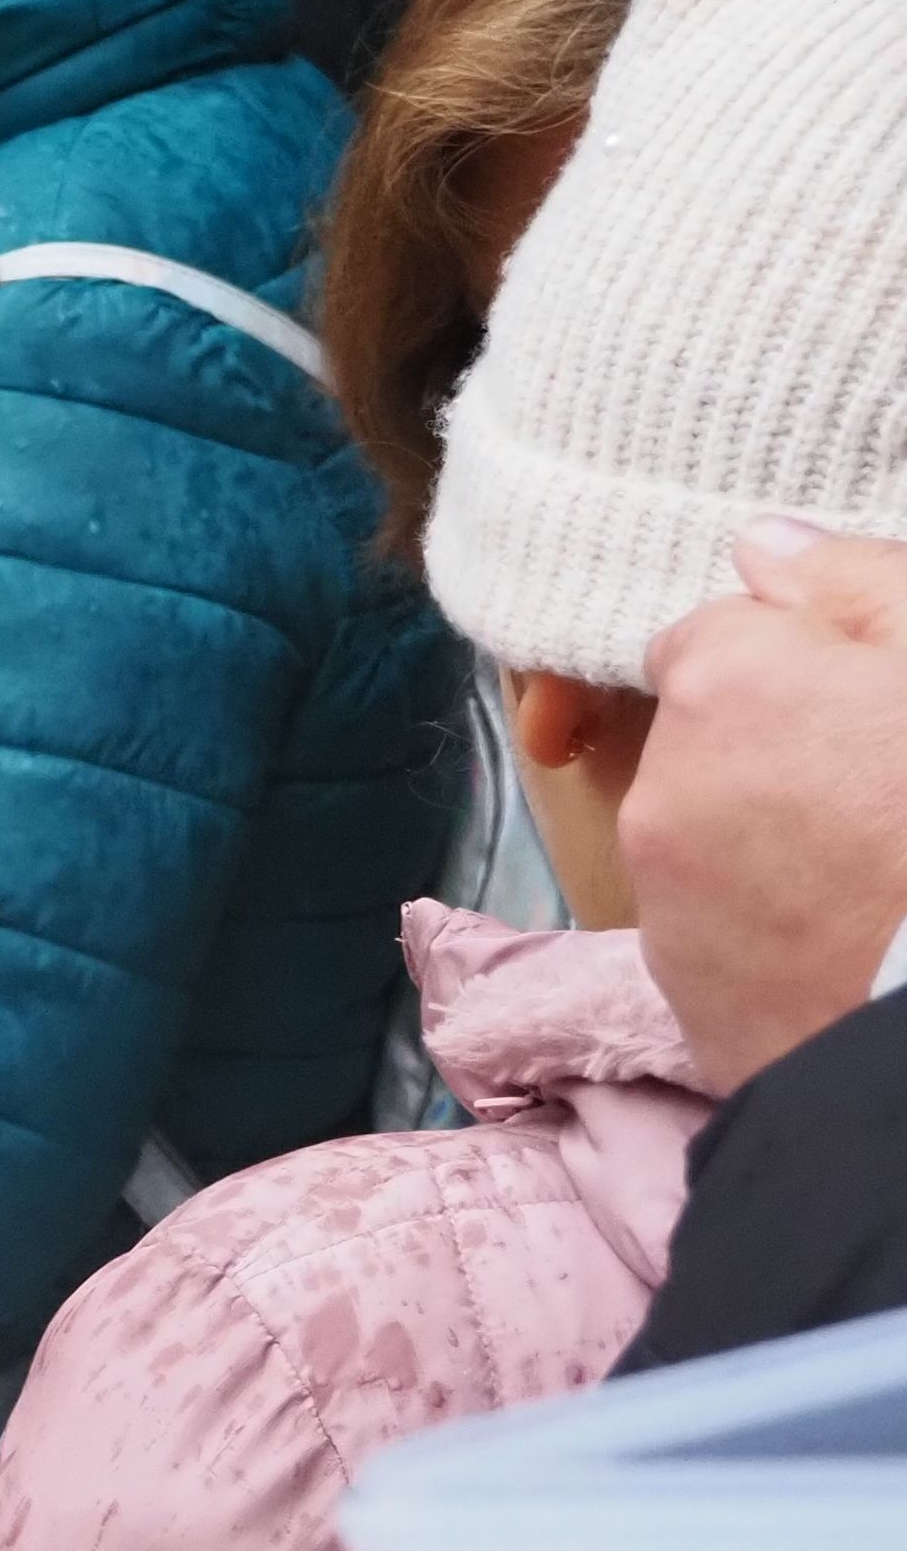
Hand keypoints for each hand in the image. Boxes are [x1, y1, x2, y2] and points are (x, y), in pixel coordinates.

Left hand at [630, 520, 906, 1090]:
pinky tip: (858, 952)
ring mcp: (671, 905)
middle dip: (781, 755)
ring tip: (885, 884)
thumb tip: (763, 546)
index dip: (796, 662)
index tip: (867, 699)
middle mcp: (665, 789)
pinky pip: (730, 938)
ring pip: (715, 843)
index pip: (717, 635)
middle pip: (709, 744)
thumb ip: (861, 585)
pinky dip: (779, 935)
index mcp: (727, 685)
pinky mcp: (694, 1004)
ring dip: (778, 846)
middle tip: (890, 797)